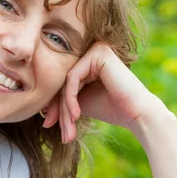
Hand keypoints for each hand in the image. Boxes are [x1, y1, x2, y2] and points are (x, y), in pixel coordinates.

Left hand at [43, 42, 167, 143]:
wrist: (137, 114)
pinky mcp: (98, 53)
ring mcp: (96, 48)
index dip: (54, 105)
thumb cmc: (112, 109)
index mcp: (88, 59)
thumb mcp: (80, 102)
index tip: (48, 125)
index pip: (62, 81)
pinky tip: (77, 115)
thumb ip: (62, 98)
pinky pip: (74, 77)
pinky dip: (71, 98)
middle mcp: (91, 50)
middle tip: (53, 129)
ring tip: (68, 129)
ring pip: (66, 80)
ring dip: (64, 107)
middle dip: (58, 108)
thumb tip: (39, 106)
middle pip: (63, 80)